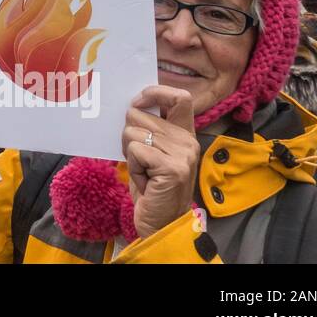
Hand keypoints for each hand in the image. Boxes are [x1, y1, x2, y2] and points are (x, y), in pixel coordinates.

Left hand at [122, 85, 199, 238]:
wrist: (161, 224)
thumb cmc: (152, 187)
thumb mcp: (152, 153)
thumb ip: (149, 130)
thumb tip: (128, 106)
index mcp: (185, 134)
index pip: (180, 97)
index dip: (155, 92)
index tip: (138, 102)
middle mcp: (188, 141)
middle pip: (138, 114)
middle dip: (128, 136)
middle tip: (140, 160)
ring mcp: (183, 154)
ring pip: (132, 132)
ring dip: (130, 154)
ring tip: (144, 172)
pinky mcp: (172, 168)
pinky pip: (135, 150)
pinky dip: (133, 166)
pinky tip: (145, 181)